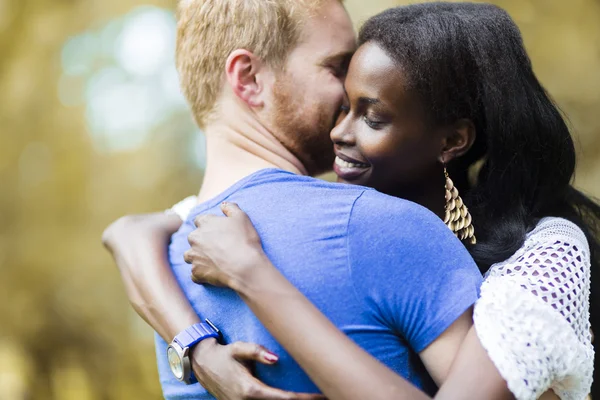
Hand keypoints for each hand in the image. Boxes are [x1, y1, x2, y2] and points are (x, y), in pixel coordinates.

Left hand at [184, 202, 266, 289]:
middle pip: (193, 238)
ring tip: (212, 261)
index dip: (208, 225)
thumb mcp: (242, 217)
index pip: (199, 220)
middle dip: (201, 241)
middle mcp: (195, 238)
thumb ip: (231, 207)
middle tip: (217, 247)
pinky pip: (194, 273)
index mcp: (205, 223)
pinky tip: (212, 274)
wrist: (245, 267)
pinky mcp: (196, 271)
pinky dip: (201, 274)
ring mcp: (194, 255)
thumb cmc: (244, 240)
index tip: (217, 231)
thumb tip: (223, 205)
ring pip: (190, 255)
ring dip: (198, 257)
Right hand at [193, 339, 324, 399]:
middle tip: (325, 396)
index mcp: (250, 390)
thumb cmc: (224, 354)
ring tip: (313, 398)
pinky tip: (294, 399)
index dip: (303, 399)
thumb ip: (257, 352)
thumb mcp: (238, 349)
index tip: (321, 395)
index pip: (283, 399)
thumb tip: (276, 359)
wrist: (202, 365)